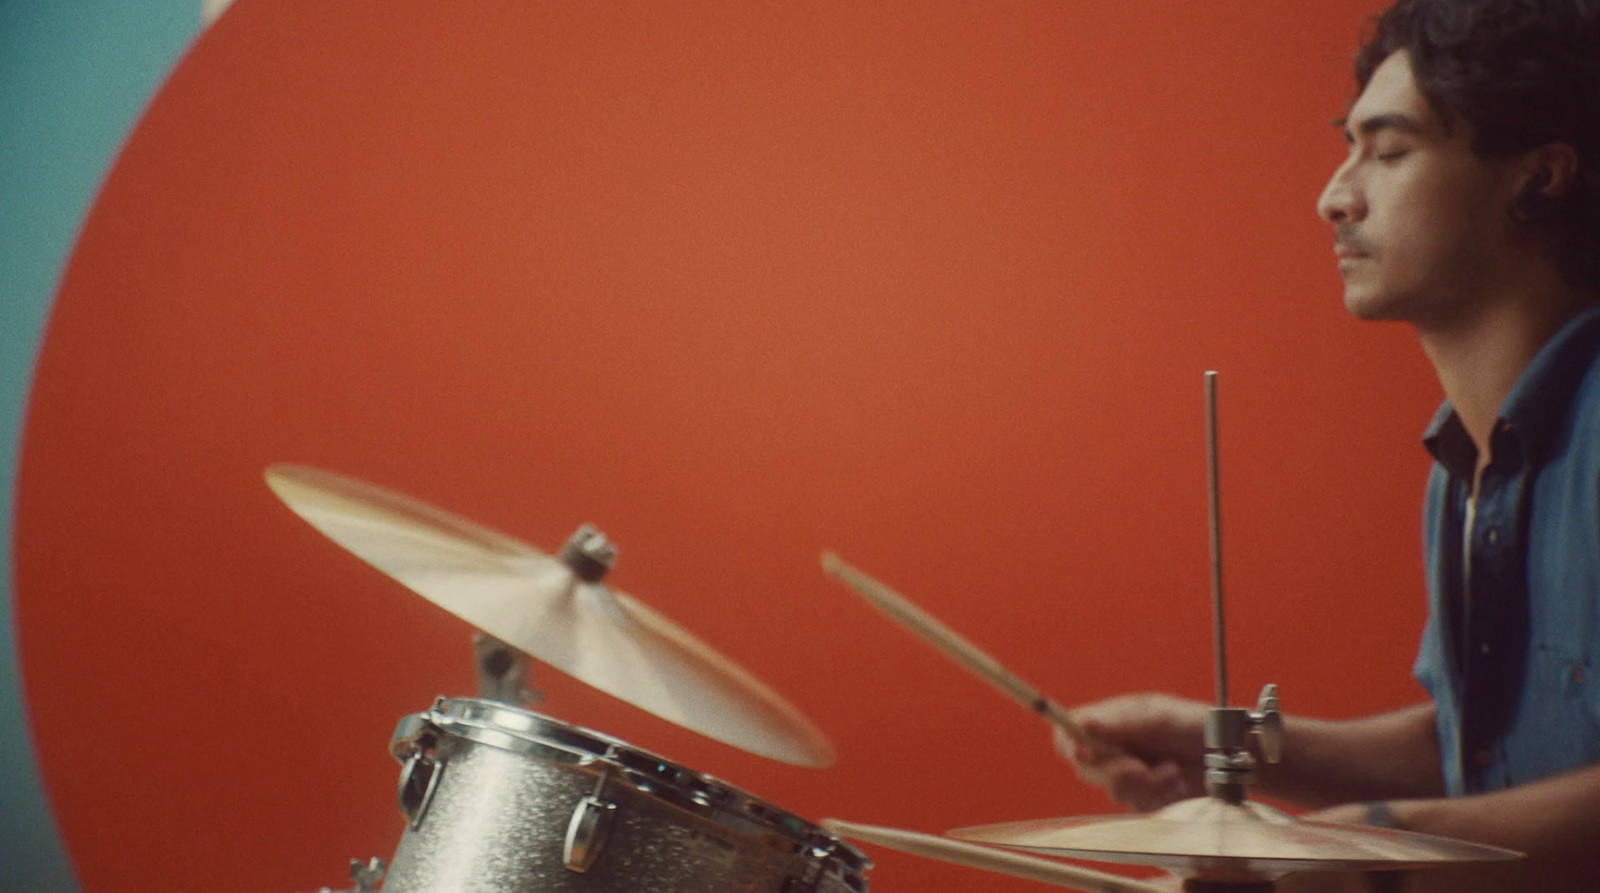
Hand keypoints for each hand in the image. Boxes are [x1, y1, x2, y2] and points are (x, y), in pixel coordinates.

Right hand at [1054, 693, 1208, 811]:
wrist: (1230, 754)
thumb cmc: (1194, 723)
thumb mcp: (1159, 715)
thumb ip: (1122, 722)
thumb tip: (1084, 724)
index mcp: (1108, 723)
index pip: (1067, 735)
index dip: (1071, 745)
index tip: (1087, 753)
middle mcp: (1112, 750)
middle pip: (1086, 770)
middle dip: (1115, 772)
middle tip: (1142, 768)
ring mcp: (1129, 776)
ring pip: (1115, 792)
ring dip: (1146, 785)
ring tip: (1172, 771)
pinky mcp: (1147, 799)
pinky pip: (1139, 808)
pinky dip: (1161, 797)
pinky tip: (1177, 784)